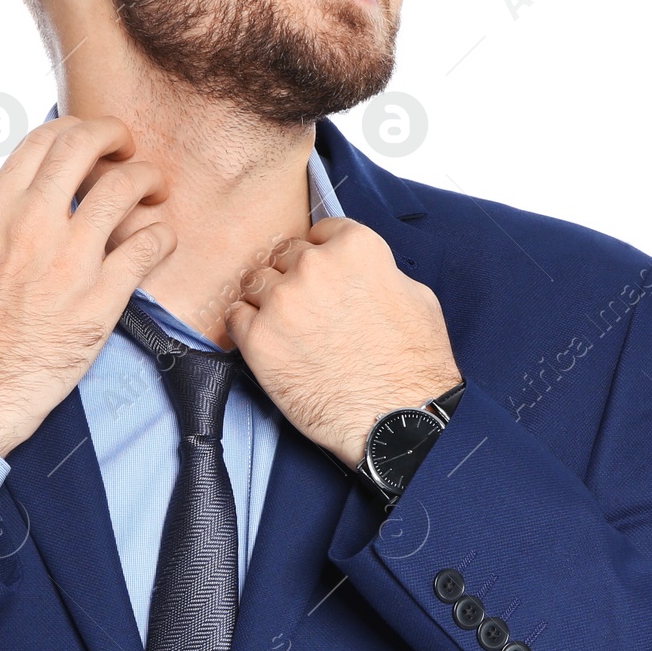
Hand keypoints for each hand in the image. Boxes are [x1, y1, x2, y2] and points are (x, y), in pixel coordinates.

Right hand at [0, 115, 176, 457]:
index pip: (43, 140)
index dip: (75, 128)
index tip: (89, 140)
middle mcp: (34, 225)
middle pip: (86, 147)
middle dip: (116, 135)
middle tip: (128, 149)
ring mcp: (71, 260)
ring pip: (125, 189)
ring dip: (147, 180)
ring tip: (153, 191)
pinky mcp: (102, 298)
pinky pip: (147, 247)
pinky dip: (161, 235)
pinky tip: (160, 239)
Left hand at [224, 218, 460, 468]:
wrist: (395, 420)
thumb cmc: (413, 366)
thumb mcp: (415, 297)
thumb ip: (378, 270)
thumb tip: (359, 270)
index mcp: (355, 248)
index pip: (320, 230)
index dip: (321, 253)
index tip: (322, 274)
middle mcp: (313, 266)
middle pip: (284, 254)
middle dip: (292, 275)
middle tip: (305, 307)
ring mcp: (281, 302)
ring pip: (254, 281)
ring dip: (266, 299)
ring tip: (286, 327)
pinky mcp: (257, 339)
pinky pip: (235, 316)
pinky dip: (247, 327)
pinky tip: (268, 343)